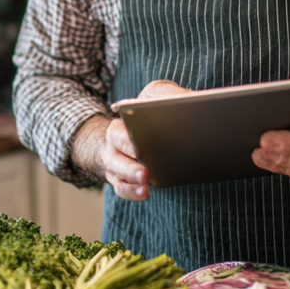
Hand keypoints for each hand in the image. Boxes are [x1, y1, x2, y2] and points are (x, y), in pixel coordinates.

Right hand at [73, 80, 192, 200]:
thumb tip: (175, 100)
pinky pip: (122, 188)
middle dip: (130, 153)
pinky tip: (145, 192)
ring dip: (130, 174)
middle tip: (144, 160)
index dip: (129, 132)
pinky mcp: (121, 180)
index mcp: (121, 124)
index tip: (140, 135)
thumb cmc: (151, 116)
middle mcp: (114, 143)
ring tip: (145, 179)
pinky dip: (132, 191)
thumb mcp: (155, 99)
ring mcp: (115, 163)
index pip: (122, 125)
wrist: (136, 138)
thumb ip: (162, 96)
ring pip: (117, 170)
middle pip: (117, 146)